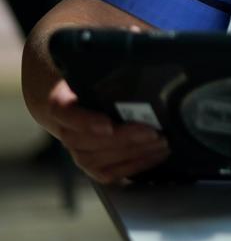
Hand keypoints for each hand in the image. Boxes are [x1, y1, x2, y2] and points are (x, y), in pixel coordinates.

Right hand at [38, 79, 169, 183]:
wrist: (75, 106)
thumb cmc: (92, 86)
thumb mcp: (94, 74)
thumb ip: (109, 73)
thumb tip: (140, 67)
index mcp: (60, 103)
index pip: (64, 112)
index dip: (85, 121)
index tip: (107, 125)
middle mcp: (64, 131)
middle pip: (86, 141)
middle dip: (124, 139)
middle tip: (153, 132)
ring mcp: (76, 152)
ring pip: (98, 160)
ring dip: (133, 153)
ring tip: (161, 142)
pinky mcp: (91, 167)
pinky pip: (109, 173)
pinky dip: (135, 165)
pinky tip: (157, 155)